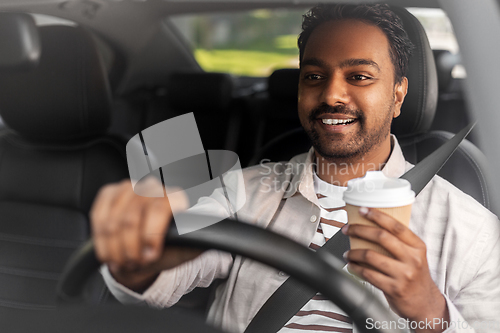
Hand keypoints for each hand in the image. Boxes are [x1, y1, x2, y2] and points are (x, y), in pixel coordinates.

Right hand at [90, 178, 202, 291]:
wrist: (149, 247)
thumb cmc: (170, 248)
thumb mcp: (189, 247)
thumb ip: (200, 238)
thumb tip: (211, 226)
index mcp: (175, 196)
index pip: (160, 207)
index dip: (151, 235)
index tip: (150, 256)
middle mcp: (152, 186)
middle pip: (131, 219)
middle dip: (130, 249)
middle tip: (135, 264)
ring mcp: (128, 187)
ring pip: (112, 222)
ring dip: (114, 249)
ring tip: (123, 262)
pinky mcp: (109, 192)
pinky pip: (98, 217)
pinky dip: (101, 241)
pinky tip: (109, 253)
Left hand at [342, 207, 449, 332]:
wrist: (425, 305)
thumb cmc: (415, 277)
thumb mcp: (415, 257)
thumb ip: (400, 243)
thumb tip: (371, 226)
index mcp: (418, 247)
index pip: (396, 226)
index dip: (378, 216)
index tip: (363, 210)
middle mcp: (413, 259)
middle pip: (381, 237)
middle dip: (359, 230)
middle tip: (347, 229)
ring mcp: (404, 274)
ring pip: (371, 256)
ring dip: (354, 252)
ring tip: (347, 252)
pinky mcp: (394, 288)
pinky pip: (368, 274)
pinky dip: (355, 268)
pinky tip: (351, 265)